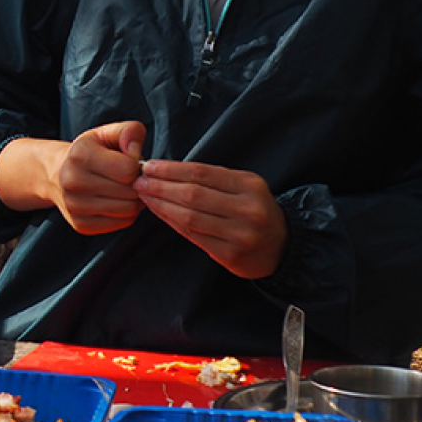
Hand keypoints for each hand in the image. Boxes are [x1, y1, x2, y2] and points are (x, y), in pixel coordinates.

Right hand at [0, 122, 145, 234]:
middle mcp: (73, 182)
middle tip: (129, 178)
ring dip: (134, 200)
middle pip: (130, 192)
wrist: (55, 173)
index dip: (136, 166)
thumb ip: (129, 132)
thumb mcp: (106, 133)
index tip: (129, 163)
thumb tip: (137, 154)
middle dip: (137, 184)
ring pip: (129, 210)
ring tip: (125, 188)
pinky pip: (122, 223)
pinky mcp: (81, 225)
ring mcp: (75, 207)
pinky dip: (126, 213)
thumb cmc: (88, 152)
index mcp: (81, 155)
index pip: (129, 169)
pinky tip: (117, 201)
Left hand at [134, 158, 287, 278]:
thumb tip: (166, 169)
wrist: (282, 246)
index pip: (202, 173)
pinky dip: (171, 222)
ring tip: (144, 195)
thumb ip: (211, 178)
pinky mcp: (230, 255)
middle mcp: (247, 209)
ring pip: (190, 217)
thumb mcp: (242, 186)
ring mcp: (240, 234)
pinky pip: (193, 236)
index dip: (172, 169)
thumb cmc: (252, 208)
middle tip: (139, 181)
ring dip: (161, 204)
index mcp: (249, 185)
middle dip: (161, 186)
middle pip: (193, 194)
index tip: (149, 166)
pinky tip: (159, 212)